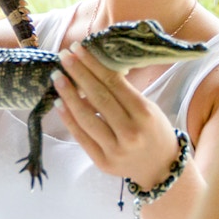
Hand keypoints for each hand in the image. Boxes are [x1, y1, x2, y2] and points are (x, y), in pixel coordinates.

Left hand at [52, 43, 178, 187]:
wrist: (161, 168)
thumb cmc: (155, 131)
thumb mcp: (149, 108)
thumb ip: (124, 93)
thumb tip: (94, 70)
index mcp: (144, 113)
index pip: (114, 84)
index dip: (94, 65)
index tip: (78, 49)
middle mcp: (130, 132)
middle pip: (99, 97)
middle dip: (79, 74)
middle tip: (64, 56)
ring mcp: (115, 149)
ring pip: (86, 117)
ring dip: (68, 95)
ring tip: (57, 77)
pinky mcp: (102, 162)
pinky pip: (81, 137)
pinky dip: (68, 119)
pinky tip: (59, 102)